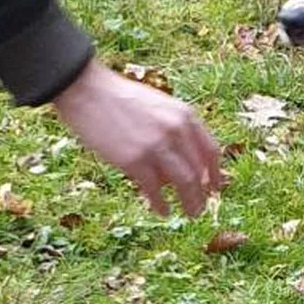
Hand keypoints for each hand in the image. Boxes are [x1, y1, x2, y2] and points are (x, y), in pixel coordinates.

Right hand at [52, 59, 222, 216]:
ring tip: (191, 213)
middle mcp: (176, 130)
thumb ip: (175, 130)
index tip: (216, 188)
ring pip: (185, 183)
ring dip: (190, 202)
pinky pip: (155, 190)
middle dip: (202, 194)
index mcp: (184, 115)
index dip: (216, 173)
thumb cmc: (119, 98)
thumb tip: (182, 166)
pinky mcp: (135, 160)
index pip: (211, 151)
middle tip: (200, 208)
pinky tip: (162, 211)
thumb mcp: (158, 107)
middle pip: (199, 172)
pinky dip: (161, 204)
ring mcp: (157, 146)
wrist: (87, 89)